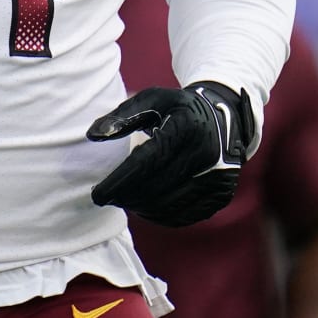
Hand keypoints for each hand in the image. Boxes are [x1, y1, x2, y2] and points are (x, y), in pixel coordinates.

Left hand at [87, 80, 255, 226]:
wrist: (225, 119)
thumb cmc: (178, 109)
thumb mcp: (153, 100)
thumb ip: (122, 116)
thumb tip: (92, 135)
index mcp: (187, 128)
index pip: (146, 162)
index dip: (119, 181)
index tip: (96, 194)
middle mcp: (207, 155)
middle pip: (157, 188)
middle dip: (126, 197)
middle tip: (106, 198)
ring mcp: (218, 178)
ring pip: (169, 207)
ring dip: (140, 209)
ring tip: (123, 201)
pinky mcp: (220, 195)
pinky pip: (184, 216)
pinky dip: (160, 217)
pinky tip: (144, 208)